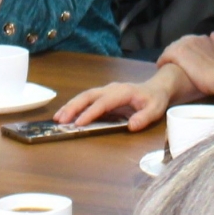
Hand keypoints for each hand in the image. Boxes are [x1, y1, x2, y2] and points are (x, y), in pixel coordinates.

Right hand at [56, 77, 173, 132]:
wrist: (156, 88)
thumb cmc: (155, 100)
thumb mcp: (155, 109)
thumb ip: (144, 117)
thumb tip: (132, 126)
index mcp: (123, 92)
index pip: (103, 102)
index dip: (90, 112)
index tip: (79, 123)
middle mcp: (111, 89)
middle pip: (88, 95)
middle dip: (73, 107)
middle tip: (61, 120)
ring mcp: (106, 91)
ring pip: (84, 96)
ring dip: (70, 106)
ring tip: (58, 118)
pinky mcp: (102, 95)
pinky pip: (86, 99)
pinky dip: (74, 106)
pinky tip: (65, 114)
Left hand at [156, 33, 213, 90]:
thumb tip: (212, 34)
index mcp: (204, 38)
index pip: (190, 42)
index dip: (188, 51)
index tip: (188, 60)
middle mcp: (193, 38)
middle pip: (179, 44)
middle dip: (177, 53)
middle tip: (177, 65)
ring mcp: (184, 45)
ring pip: (170, 49)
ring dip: (169, 57)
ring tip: (168, 67)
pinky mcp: (176, 53)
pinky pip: (164, 56)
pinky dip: (162, 62)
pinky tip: (161, 68)